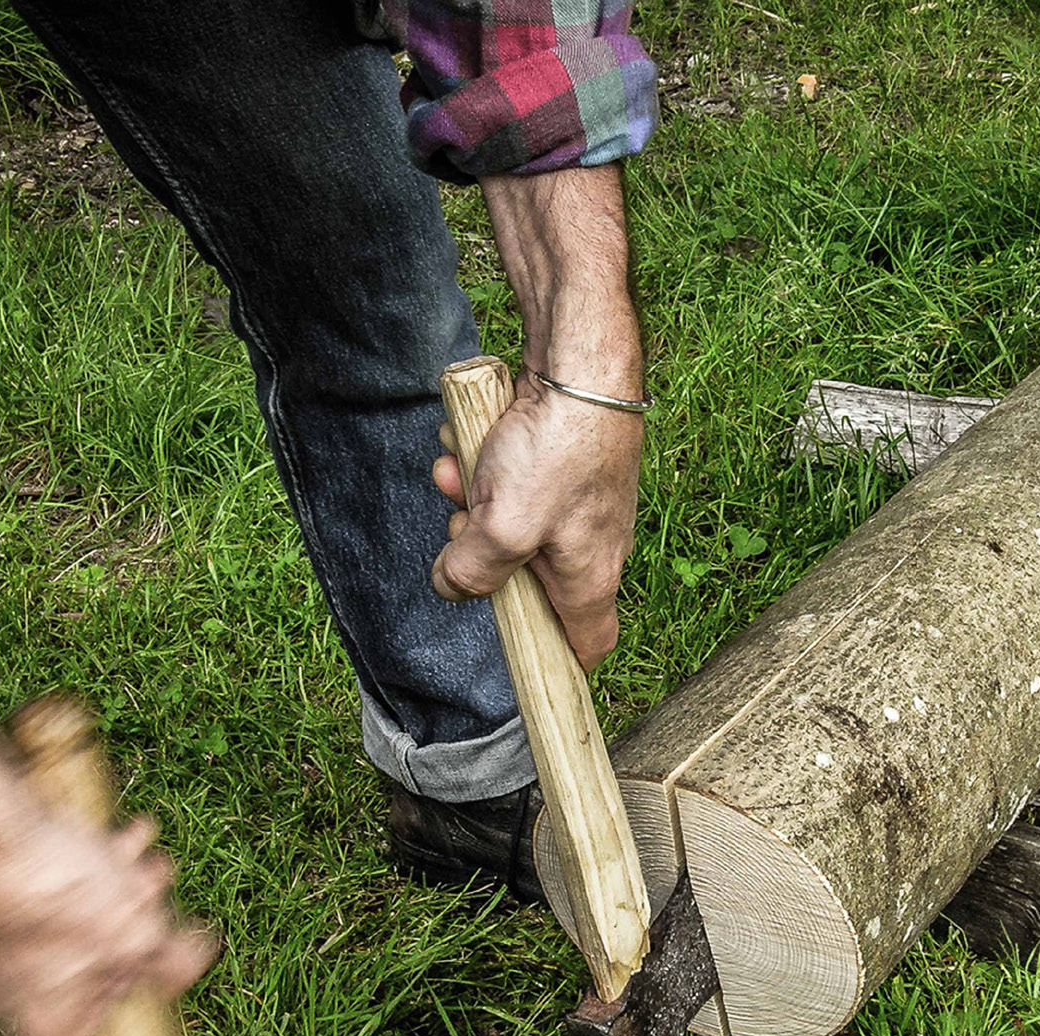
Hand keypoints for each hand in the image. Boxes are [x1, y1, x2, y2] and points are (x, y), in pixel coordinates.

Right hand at [0, 804, 215, 1035]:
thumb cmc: (54, 894)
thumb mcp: (137, 934)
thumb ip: (173, 960)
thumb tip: (193, 965)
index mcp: (48, 1028)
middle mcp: (18, 1002)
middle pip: (93, 996)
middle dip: (139, 957)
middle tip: (167, 926)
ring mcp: (6, 954)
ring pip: (81, 940)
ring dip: (126, 905)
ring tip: (157, 870)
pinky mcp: (1, 909)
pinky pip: (60, 903)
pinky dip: (99, 875)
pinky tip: (133, 836)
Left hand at [430, 375, 641, 670]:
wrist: (581, 365)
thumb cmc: (560, 448)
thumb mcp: (506, 525)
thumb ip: (473, 570)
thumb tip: (450, 586)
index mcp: (589, 578)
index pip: (587, 646)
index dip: (558, 665)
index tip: (525, 662)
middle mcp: (589, 549)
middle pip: (526, 582)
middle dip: (480, 555)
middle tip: (460, 528)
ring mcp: (575, 508)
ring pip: (510, 527)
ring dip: (472, 503)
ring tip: (455, 473)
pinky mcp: (560, 469)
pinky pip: (512, 486)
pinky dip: (483, 470)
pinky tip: (470, 444)